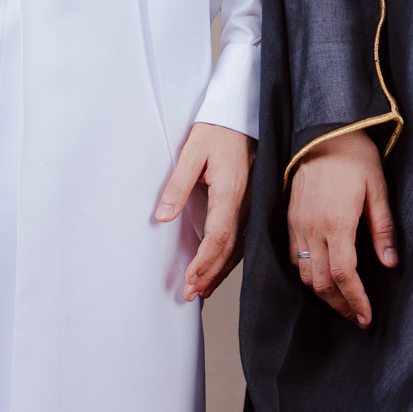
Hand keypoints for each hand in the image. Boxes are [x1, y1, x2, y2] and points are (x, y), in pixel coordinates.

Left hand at [159, 123, 255, 301]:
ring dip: (220, 270)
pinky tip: (218, 268)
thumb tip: (162, 216)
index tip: (190, 279)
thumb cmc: (215, 131)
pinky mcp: (248, 205)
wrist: (238, 117)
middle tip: (191, 294)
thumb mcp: (191, 153)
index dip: (205, 261)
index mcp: (230, 191)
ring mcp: (249, 205)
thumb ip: (177, 185)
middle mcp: (245, 203)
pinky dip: (229, 258)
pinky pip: (242, 238)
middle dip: (210, 274)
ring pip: (238, 247)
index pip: (219, 236)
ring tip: (202, 290)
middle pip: (230, 248)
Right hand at [286, 129, 396, 328]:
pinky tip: (322, 277)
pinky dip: (306, 274)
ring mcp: (297, 224)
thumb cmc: (354, 155)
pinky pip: (292, 257)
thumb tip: (390, 263)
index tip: (366, 317)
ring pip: (304, 274)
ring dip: (323, 293)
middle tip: (357, 317)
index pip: (343, 275)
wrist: (323, 130)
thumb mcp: (378, 189)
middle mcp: (312, 228)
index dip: (356, 301)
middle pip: (321, 282)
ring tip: (343, 302)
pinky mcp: (289, 218)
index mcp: (336, 222)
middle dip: (340, 305)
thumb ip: (383, 229)